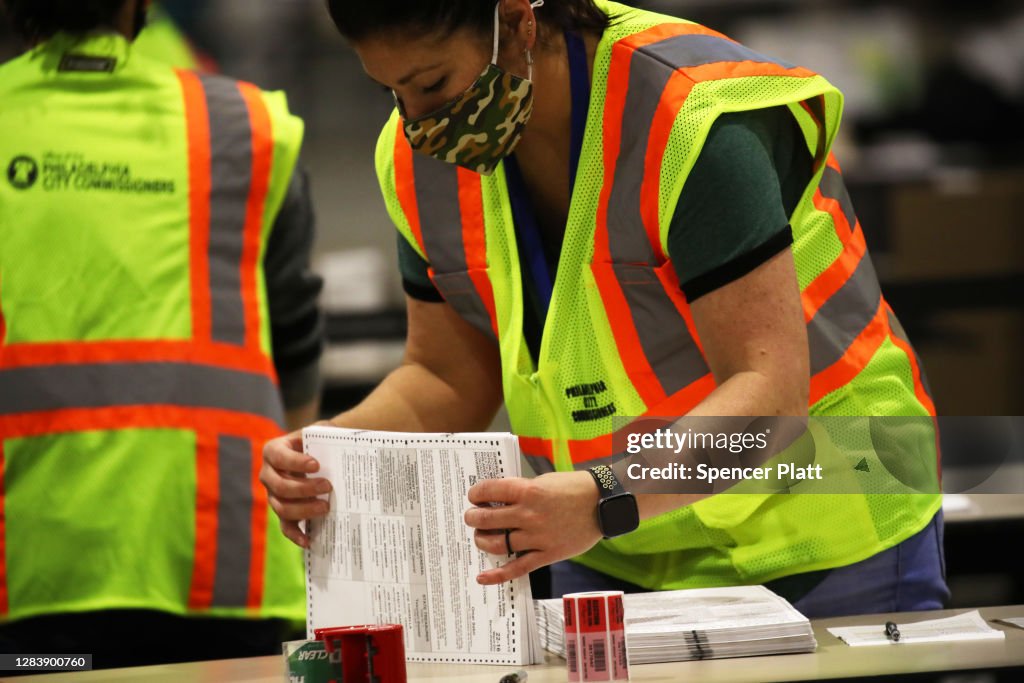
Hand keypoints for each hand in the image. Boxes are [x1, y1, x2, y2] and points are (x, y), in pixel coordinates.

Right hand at [260, 428, 331, 547]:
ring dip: (304, 510)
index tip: (316, 465)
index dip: (296, 463)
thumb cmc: (318, 442)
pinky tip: (308, 540)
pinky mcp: (283, 512)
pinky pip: (285, 526)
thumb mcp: (321, 432)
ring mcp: (273, 495)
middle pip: (280, 486)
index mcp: (273, 451)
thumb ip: (326, 435)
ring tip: (326, 507)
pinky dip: (295, 535)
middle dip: (304, 488)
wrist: (318, 454)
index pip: (279, 457)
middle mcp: (268, 474)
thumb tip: (345, 444)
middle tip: (328, 487)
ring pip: (282, 508)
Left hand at [464, 471, 601, 584]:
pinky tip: (483, 577)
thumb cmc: (574, 489)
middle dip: (473, 518)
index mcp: (528, 490)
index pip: (490, 491)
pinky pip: (517, 567)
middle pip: (487, 519)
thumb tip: (497, 500)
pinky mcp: (547, 554)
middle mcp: (530, 514)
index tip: (474, 496)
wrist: (603, 503)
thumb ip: (521, 491)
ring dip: (482, 540)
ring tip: (480, 536)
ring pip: (497, 544)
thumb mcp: (544, 481)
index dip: (476, 493)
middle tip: (471, 517)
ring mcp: (538, 536)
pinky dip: (498, 575)